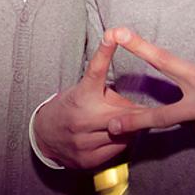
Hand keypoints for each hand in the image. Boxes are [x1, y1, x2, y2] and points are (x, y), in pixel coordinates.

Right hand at [33, 34, 143, 168]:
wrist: (44, 134)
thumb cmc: (71, 106)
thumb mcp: (84, 91)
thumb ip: (110, 93)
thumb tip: (136, 102)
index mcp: (82, 95)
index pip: (95, 70)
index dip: (105, 52)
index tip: (114, 34)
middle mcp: (82, 118)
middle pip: (123, 115)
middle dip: (137, 114)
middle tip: (150, 111)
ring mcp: (84, 141)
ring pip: (123, 134)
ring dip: (129, 128)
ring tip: (122, 122)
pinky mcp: (88, 159)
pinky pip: (117, 149)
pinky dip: (121, 141)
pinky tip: (114, 136)